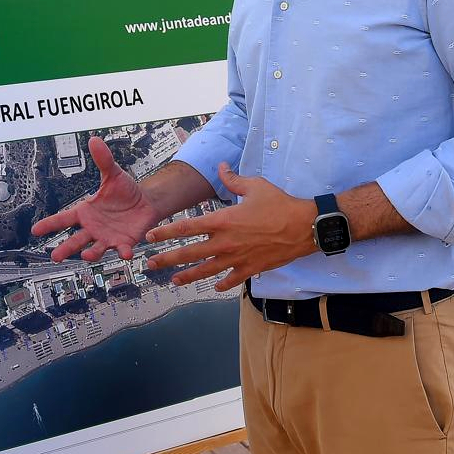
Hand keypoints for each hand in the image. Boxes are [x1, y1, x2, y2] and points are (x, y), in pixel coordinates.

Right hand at [32, 137, 157, 261]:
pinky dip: (124, 252)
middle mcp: (93, 227)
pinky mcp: (123, 242)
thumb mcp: (113, 174)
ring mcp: (107, 237)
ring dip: (91, 253)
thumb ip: (103, 160)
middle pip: (76, 239)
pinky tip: (125, 253)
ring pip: (96, 248)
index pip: (64, 218)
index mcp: (86, 212)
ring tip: (87, 256)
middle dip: (66, 248)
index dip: (50, 224)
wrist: (146, 202)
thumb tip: (94, 140)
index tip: (36, 230)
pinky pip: (122, 249)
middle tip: (55, 256)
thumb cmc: (126, 191)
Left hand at [143, 164, 315, 291]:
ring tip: (174, 281)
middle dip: (166, 259)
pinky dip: (222, 284)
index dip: (165, 232)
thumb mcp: (255, 186)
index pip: (186, 227)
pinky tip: (215, 287)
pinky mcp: (251, 269)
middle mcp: (225, 242)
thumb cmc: (279, 204)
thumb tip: (221, 166)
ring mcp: (237, 258)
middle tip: (150, 264)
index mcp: (223, 221)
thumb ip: (233, 179)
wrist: (303, 227)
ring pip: (206, 271)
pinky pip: (232, 280)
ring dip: (187, 276)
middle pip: (189, 253)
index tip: (150, 236)